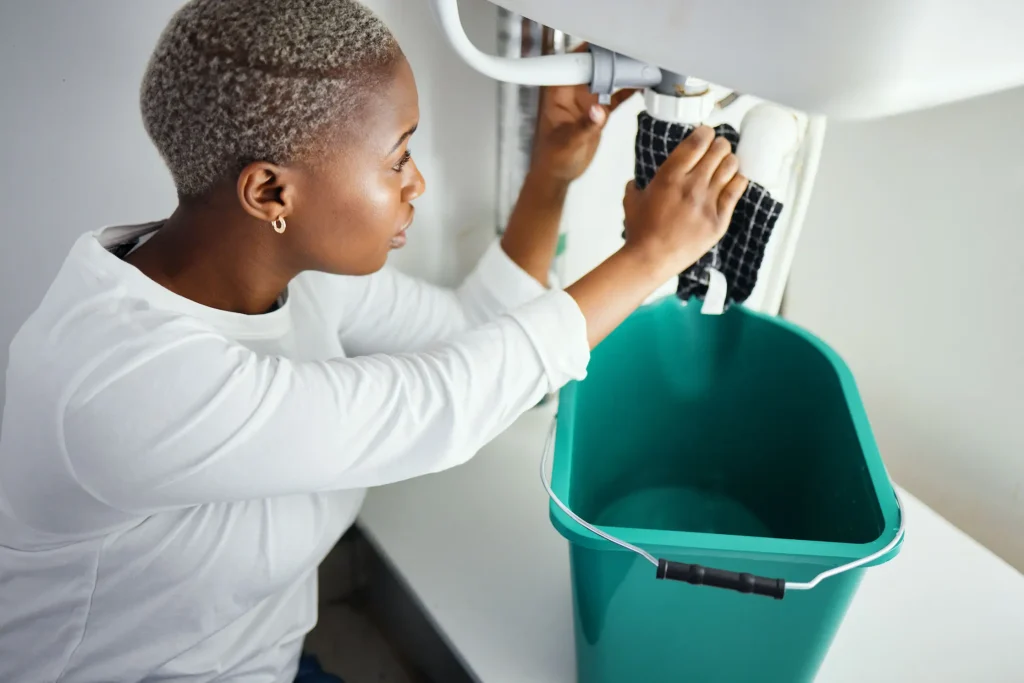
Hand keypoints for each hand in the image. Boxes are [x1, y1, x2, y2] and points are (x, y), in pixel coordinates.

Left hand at [530, 45, 637, 182]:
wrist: (558, 174)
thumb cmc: (554, 158)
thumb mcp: (569, 142)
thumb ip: (585, 125)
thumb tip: (599, 111)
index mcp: (560, 90)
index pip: (577, 61)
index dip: (594, 49)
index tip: (613, 44)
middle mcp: (574, 90)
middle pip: (596, 64)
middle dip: (614, 56)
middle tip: (637, 51)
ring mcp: (587, 99)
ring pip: (608, 77)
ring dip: (624, 71)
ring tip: (646, 62)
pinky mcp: (599, 110)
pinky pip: (616, 94)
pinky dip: (629, 89)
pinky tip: (645, 83)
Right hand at [621, 126, 747, 277]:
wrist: (651, 259)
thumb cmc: (640, 232)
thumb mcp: (632, 201)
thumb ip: (635, 186)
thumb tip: (635, 183)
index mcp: (670, 176)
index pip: (698, 141)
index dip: (706, 132)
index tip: (706, 133)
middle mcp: (692, 185)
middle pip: (719, 150)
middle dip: (719, 145)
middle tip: (718, 148)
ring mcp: (707, 203)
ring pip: (730, 167)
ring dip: (729, 161)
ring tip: (725, 164)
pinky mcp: (718, 220)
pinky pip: (736, 191)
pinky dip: (737, 181)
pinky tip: (735, 180)